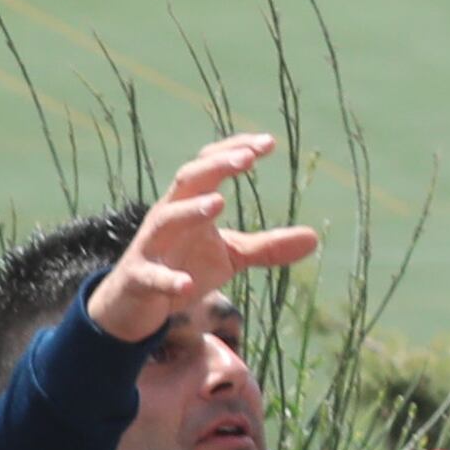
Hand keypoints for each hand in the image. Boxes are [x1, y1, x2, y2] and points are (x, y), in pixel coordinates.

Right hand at [85, 133, 319, 343]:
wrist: (135, 304)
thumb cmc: (183, 266)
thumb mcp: (230, 255)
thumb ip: (267, 246)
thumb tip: (315, 238)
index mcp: (190, 204)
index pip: (211, 165)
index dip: (236, 150)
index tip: (269, 144)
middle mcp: (168, 216)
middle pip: (188, 180)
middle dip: (216, 166)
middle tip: (247, 159)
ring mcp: (150, 246)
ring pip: (166, 219)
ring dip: (191, 210)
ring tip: (219, 203)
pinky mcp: (138, 278)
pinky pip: (151, 276)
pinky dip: (168, 279)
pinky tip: (188, 285)